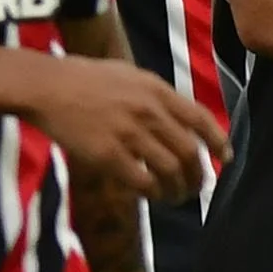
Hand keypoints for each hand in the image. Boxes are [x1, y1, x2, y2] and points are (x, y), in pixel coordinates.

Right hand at [26, 57, 227, 201]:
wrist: (47, 87)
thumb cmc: (84, 79)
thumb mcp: (128, 74)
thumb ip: (155, 94)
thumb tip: (176, 117)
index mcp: (156, 90)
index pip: (200, 119)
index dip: (218, 141)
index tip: (225, 158)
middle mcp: (149, 112)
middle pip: (189, 152)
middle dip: (198, 175)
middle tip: (196, 187)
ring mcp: (130, 134)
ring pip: (171, 172)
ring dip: (178, 190)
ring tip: (175, 197)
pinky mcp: (109, 155)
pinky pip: (144, 182)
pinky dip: (154, 193)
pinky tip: (151, 195)